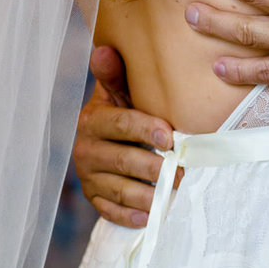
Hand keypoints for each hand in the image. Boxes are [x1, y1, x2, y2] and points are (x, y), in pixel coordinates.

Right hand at [73, 46, 172, 227]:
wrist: (104, 140)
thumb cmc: (123, 110)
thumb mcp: (119, 91)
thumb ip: (115, 74)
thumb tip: (105, 50)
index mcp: (93, 120)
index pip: (120, 125)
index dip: (144, 130)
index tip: (170, 137)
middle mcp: (86, 150)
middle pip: (124, 161)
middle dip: (154, 168)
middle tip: (182, 173)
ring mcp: (88, 177)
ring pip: (120, 190)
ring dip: (148, 196)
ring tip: (173, 195)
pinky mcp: (94, 199)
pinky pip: (111, 212)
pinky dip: (131, 216)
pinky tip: (150, 217)